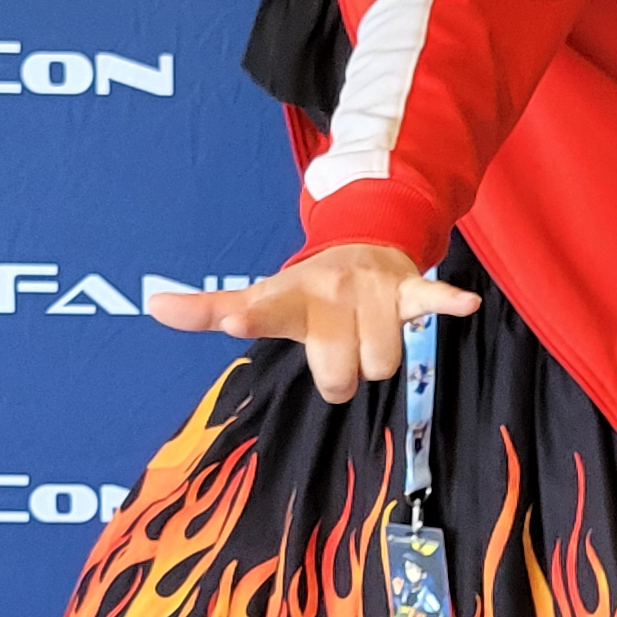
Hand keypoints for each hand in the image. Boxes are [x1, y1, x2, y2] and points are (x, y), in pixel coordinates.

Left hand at [147, 244, 480, 402]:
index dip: (248, 318)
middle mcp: (328, 290)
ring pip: (381, 366)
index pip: (262, 310)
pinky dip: (447, 303)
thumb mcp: (261, 296)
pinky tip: (464, 305)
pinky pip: (431, 300)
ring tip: (366, 334)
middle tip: (336, 348)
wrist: (365, 240)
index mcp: (288, 296)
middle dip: (341, 375)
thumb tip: (153, 305)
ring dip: (376, 361)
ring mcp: (371, 291)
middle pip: (339, 376)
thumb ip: (208, 308)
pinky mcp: (409, 289)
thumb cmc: (308, 288)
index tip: (236, 321)